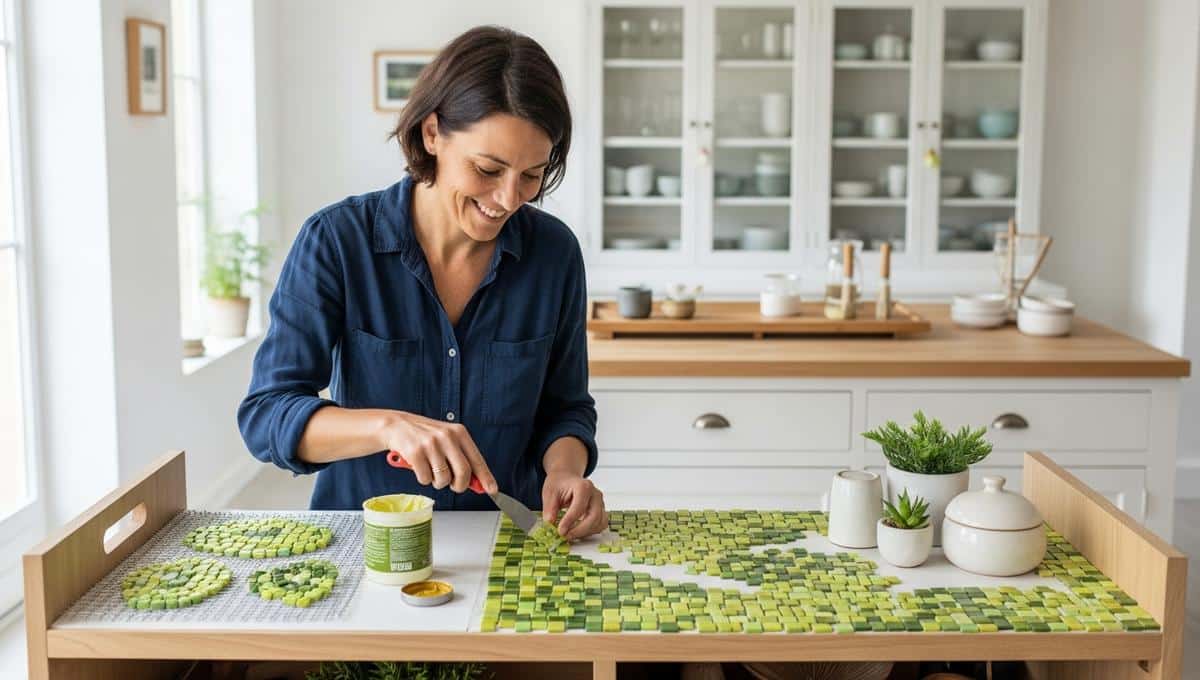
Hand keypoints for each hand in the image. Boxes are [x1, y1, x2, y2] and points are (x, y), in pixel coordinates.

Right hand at [379, 412, 497, 493]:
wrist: (397, 425)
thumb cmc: (425, 435)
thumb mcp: (447, 439)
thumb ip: (463, 458)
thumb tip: (478, 481)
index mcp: (459, 432)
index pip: (477, 460)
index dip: (486, 477)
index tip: (492, 490)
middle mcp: (447, 437)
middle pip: (463, 472)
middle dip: (459, 485)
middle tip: (453, 485)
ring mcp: (430, 444)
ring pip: (443, 479)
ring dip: (437, 482)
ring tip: (431, 469)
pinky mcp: (415, 453)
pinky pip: (425, 479)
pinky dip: (423, 479)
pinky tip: (419, 467)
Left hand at [542, 471, 606, 540]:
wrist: (567, 478)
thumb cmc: (560, 484)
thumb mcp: (550, 492)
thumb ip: (550, 508)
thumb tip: (550, 523)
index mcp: (583, 486)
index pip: (579, 506)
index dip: (570, 521)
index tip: (560, 530)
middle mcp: (595, 494)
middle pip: (594, 516)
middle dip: (579, 530)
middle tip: (565, 536)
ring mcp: (600, 503)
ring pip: (599, 523)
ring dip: (585, 533)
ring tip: (570, 534)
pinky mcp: (601, 511)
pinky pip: (600, 525)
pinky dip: (590, 532)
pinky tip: (578, 532)